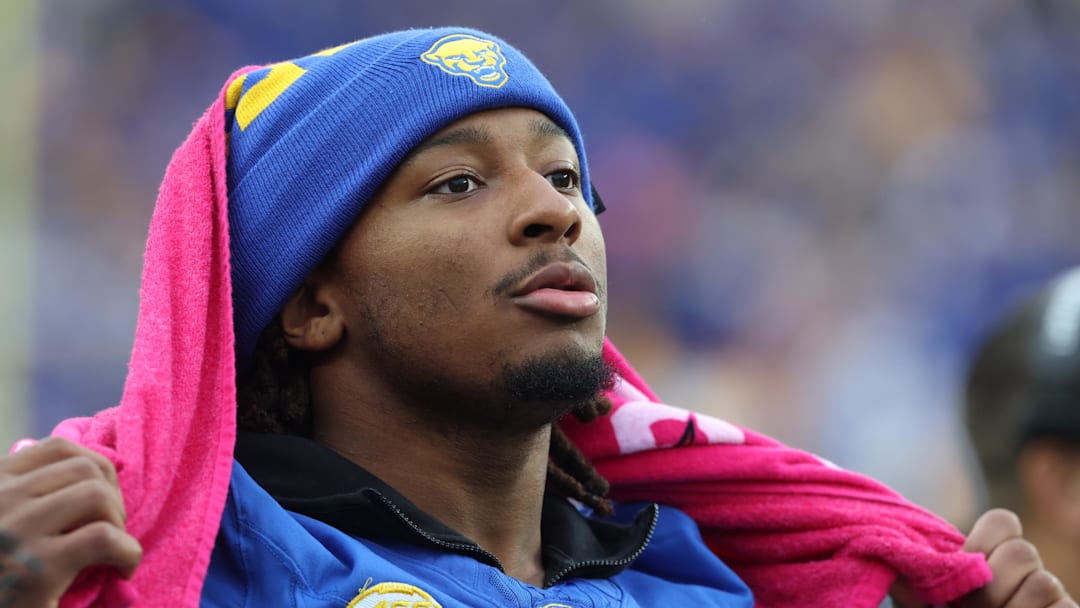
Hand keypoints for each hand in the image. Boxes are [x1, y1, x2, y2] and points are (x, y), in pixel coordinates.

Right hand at [0, 437, 141, 607]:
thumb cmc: (6, 577)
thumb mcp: (9, 521)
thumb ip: (35, 495)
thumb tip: (103, 464)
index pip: (58, 448)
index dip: (96, 467)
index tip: (102, 499)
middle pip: (85, 468)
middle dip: (112, 496)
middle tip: (110, 529)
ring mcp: (15, 532)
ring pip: (97, 495)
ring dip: (118, 521)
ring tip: (112, 549)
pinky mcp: (37, 570)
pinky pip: (104, 538)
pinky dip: (127, 552)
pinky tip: (122, 570)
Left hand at [890, 508, 1074, 607]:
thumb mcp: (925, 601)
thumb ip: (914, 582)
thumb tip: (894, 568)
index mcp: (994, 557)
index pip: (1003, 521)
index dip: (983, 542)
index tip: (962, 570)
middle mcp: (1027, 571)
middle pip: (1023, 551)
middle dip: (993, 584)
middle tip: (970, 607)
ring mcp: (1050, 594)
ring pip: (1044, 582)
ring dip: (1012, 607)